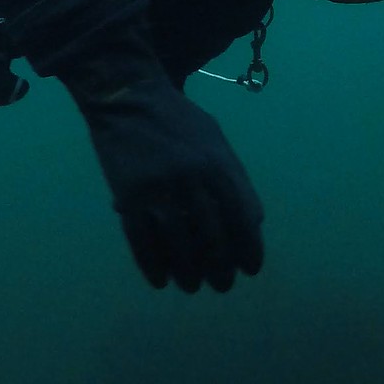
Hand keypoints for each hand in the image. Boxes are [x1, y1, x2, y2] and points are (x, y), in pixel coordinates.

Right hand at [80, 93, 264, 294]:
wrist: (128, 99)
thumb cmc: (179, 121)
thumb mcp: (217, 141)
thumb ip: (236, 179)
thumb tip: (254, 223)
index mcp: (217, 164)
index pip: (242, 217)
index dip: (250, 248)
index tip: (250, 268)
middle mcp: (191, 180)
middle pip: (212, 238)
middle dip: (221, 268)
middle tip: (223, 284)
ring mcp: (158, 189)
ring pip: (178, 245)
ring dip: (188, 273)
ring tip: (192, 285)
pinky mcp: (128, 196)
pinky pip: (142, 242)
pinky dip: (152, 266)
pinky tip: (160, 280)